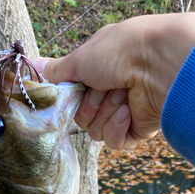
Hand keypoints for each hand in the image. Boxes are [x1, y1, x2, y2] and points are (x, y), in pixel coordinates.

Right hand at [34, 13, 194, 148]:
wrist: (158, 64)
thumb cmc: (120, 52)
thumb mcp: (80, 58)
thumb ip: (57, 71)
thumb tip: (36, 67)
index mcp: (99, 74)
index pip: (73, 98)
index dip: (70, 98)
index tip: (69, 92)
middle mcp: (110, 93)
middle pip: (82, 118)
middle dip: (90, 105)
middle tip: (104, 88)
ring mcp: (124, 112)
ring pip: (96, 131)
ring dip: (105, 112)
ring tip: (122, 94)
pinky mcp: (136, 130)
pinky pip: (113, 141)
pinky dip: (117, 126)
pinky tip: (128, 111)